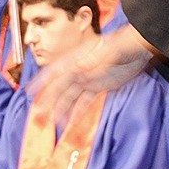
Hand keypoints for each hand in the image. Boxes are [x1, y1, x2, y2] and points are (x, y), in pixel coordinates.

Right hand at [27, 24, 155, 123]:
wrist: (138, 47)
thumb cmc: (122, 45)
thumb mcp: (106, 54)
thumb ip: (90, 65)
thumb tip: (74, 73)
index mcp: (78, 57)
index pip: (56, 70)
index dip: (42, 81)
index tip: (30, 92)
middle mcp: (80, 68)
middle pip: (61, 86)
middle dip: (48, 101)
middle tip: (38, 115)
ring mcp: (89, 78)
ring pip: (71, 96)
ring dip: (62, 109)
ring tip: (53, 123)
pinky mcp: (100, 86)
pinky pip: (85, 101)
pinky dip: (78, 112)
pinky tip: (72, 123)